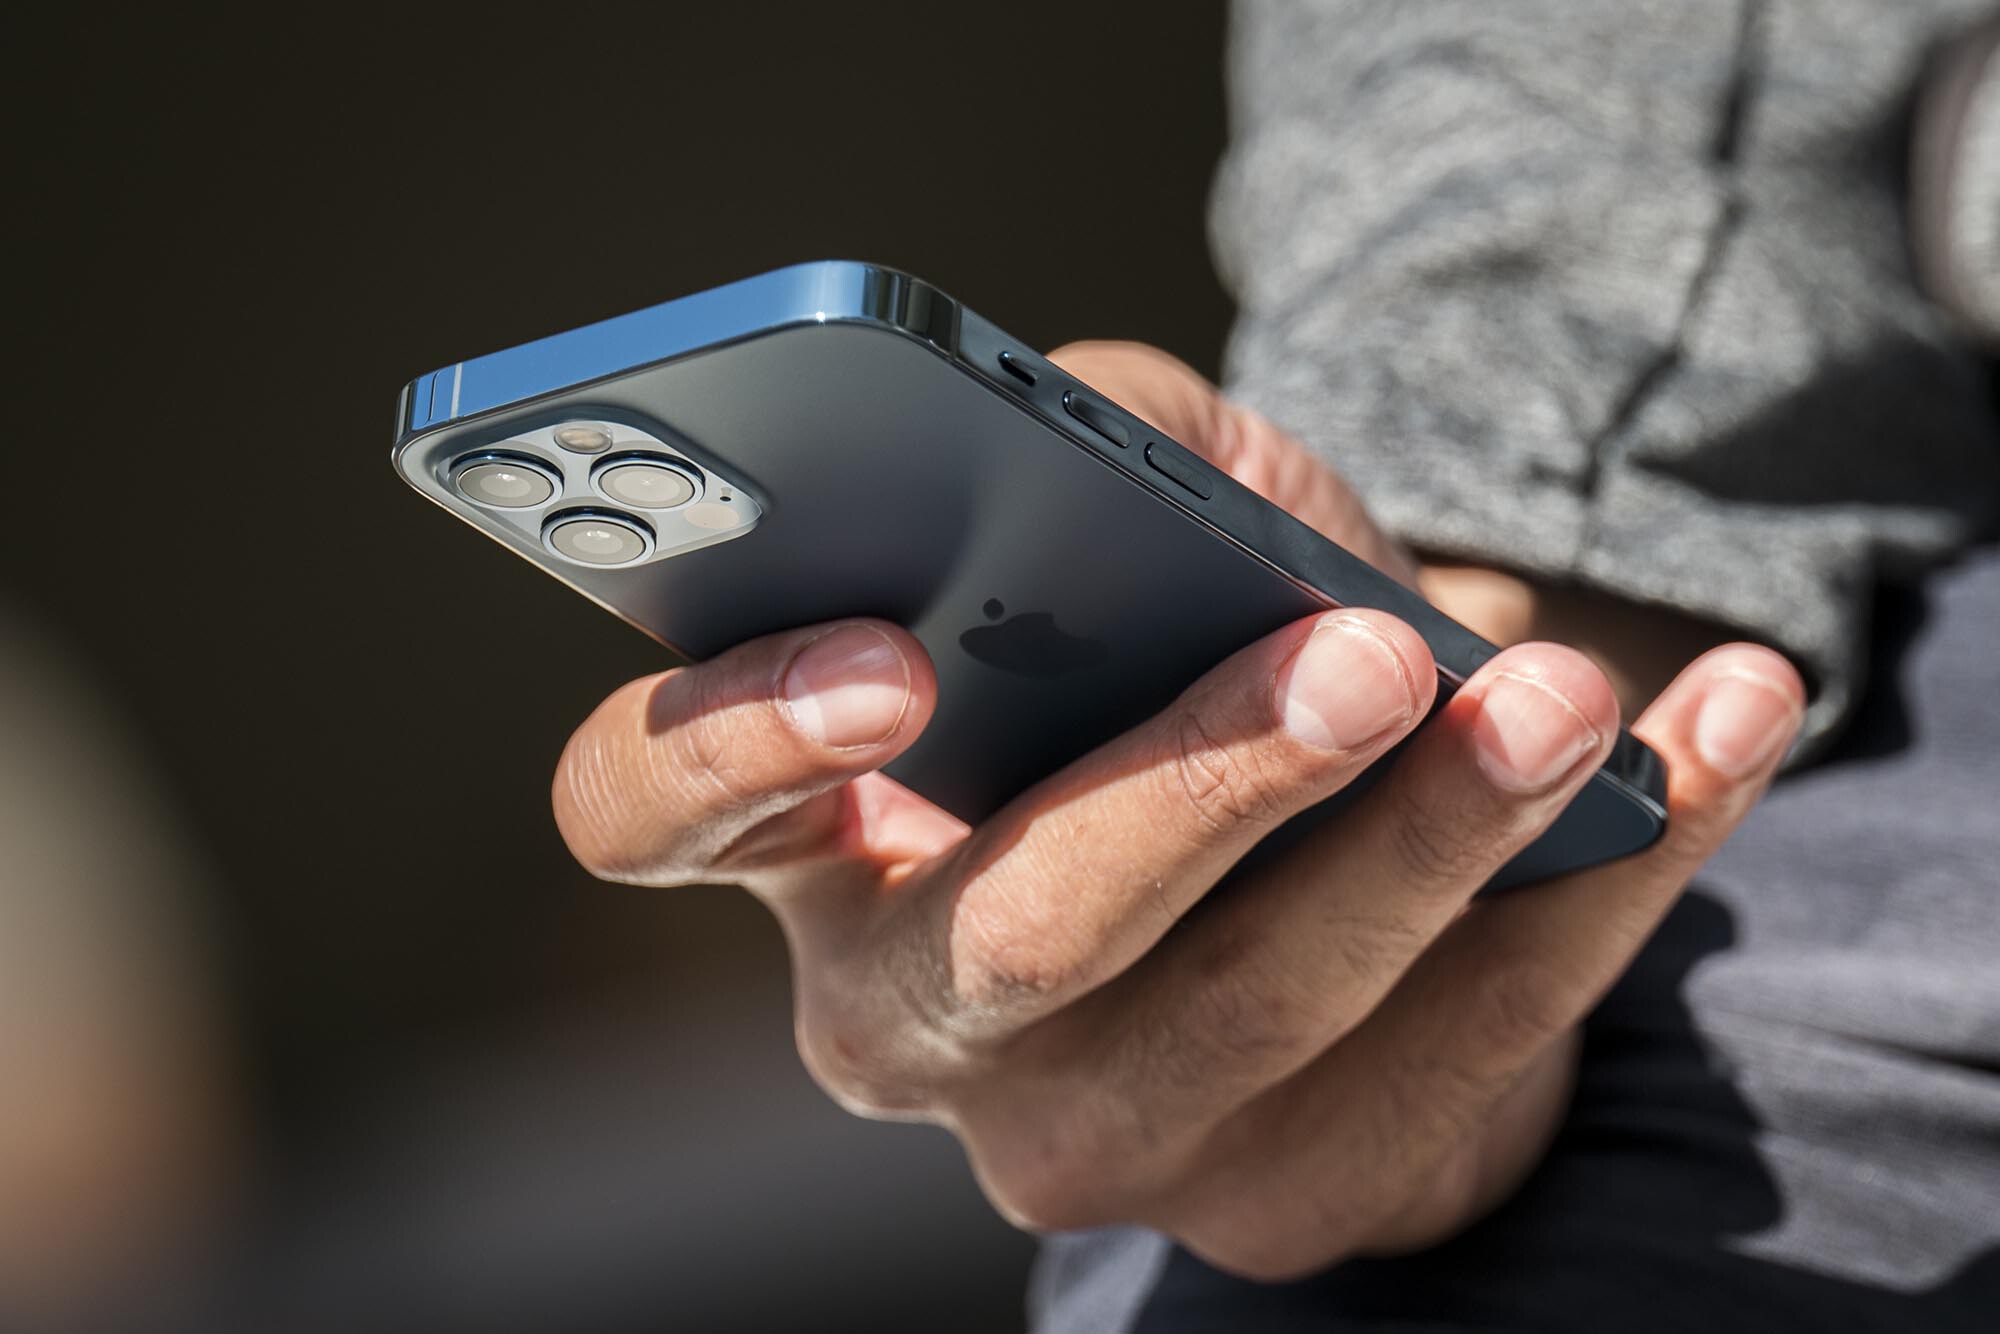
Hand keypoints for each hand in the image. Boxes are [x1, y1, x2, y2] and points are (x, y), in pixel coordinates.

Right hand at [551, 343, 1803, 1277]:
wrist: (1344, 826)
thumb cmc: (1189, 642)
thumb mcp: (1129, 509)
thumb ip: (1105, 439)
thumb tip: (1175, 467)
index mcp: (813, 835)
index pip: (651, 814)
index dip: (732, 742)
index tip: (890, 657)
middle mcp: (913, 1013)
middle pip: (1007, 937)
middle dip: (1189, 794)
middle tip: (1356, 659)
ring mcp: (1091, 1135)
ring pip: (1251, 1017)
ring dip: (1429, 845)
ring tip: (1563, 695)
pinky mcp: (1285, 1200)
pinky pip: (1459, 1059)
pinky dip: (1601, 889)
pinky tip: (1706, 740)